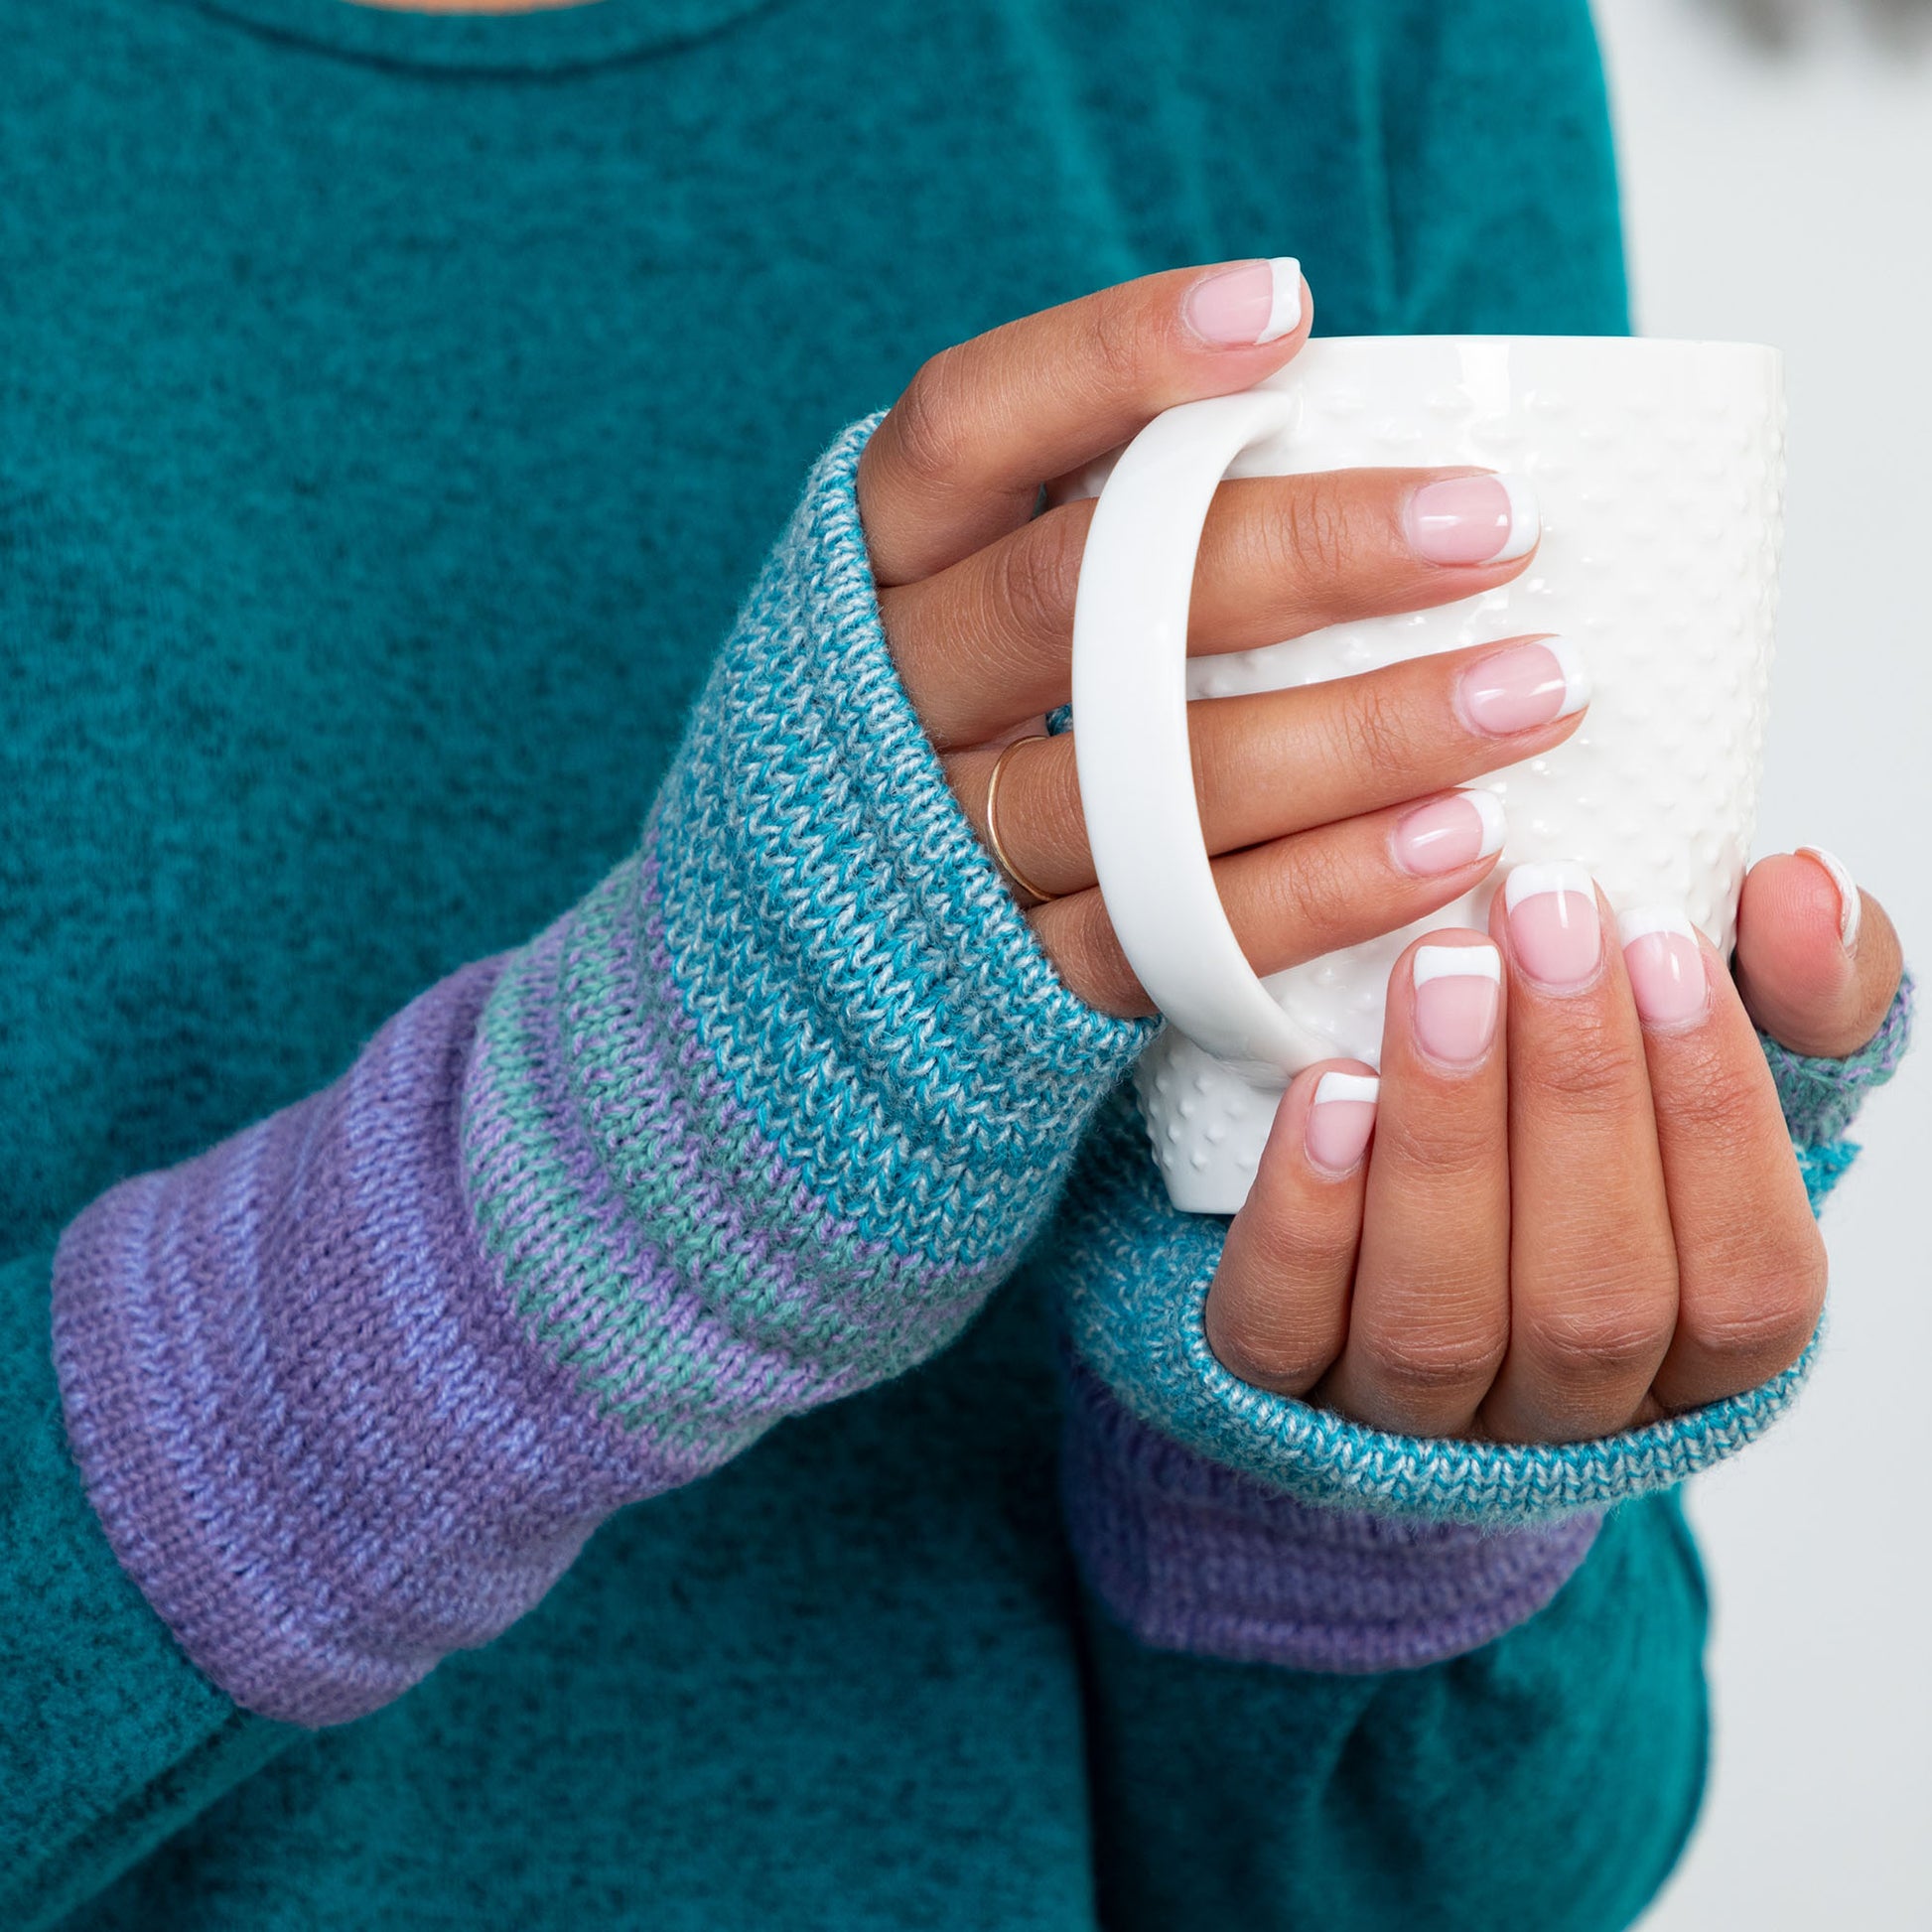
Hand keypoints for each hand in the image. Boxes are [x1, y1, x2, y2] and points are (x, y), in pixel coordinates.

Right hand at [857, 260, 1570, 1014]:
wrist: (817, 931)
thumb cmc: (967, 707)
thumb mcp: (984, 578)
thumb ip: (1110, 508)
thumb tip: (1343, 415)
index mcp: (881, 564)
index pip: (969, 428)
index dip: (1110, 360)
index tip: (1285, 305)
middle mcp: (895, 697)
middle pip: (1077, 601)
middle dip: (1295, 554)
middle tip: (1485, 526)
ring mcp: (944, 844)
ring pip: (1145, 785)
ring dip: (1352, 739)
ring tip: (1528, 691)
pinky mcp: (1011, 974)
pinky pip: (1169, 936)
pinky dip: (1317, 893)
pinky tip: (1451, 841)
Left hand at [1205, 852, 1904, 1441]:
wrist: (1387, 1176)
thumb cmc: (1581, 1107)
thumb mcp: (1710, 1044)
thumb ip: (1800, 981)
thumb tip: (1801, 891)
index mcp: (1700, 1351)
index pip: (1747, 1283)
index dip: (1716, 1116)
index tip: (1664, 940)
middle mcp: (1564, 1402)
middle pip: (1592, 1305)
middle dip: (1575, 1096)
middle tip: (1541, 916)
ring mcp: (1414, 1410)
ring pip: (1439, 1325)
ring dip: (1447, 1140)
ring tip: (1441, 975)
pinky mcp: (1276, 1384)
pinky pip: (1287, 1332)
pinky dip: (1309, 1215)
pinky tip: (1324, 1091)